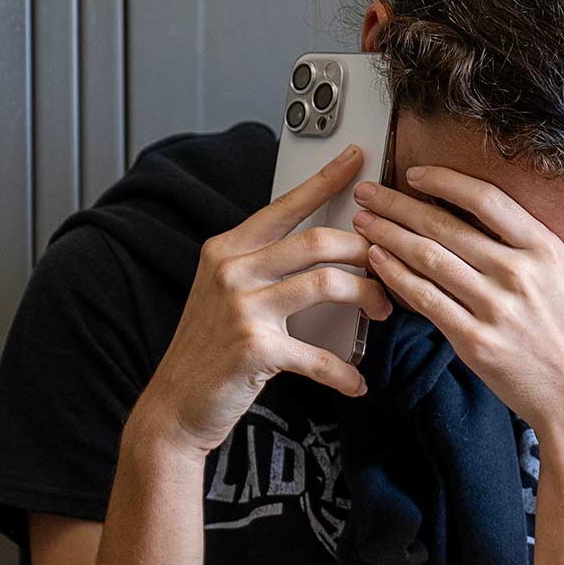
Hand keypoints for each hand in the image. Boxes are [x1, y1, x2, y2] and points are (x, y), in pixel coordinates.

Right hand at [125, 143, 397, 457]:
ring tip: (381, 311)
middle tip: (388, 270)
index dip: (325, 181)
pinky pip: (319, 355)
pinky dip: (344, 372)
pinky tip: (356, 382)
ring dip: (367, 297)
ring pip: (326, 283)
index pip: (285, 206)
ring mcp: (242, 307)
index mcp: (227, 249)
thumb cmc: (209, 351)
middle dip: (366, 251)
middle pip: (318, 241)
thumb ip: (261, 267)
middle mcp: (232, 270)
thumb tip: (321, 250)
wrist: (175, 405)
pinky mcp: (254, 348)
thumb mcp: (224, 294)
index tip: (356, 159)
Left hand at [350, 165, 563, 444]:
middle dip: (399, 205)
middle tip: (368, 192)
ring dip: (389, 236)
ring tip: (361, 222)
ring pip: (429, 260)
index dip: (445, 181)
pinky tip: (377, 263)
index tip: (416, 174)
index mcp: (547, 251)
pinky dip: (397, 278)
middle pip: (446, 226)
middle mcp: (519, 274)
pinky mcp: (475, 343)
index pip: (486, 200)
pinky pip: (426, 302)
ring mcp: (495, 309)